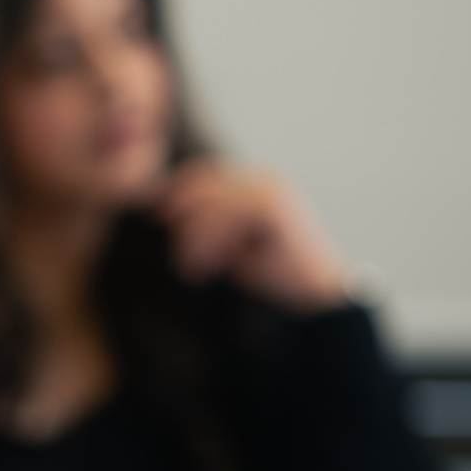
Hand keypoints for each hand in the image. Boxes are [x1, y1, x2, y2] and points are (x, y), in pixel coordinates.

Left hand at [155, 161, 348, 311]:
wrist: (313, 296)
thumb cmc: (272, 273)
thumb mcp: (227, 245)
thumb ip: (202, 226)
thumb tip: (162, 212)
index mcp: (254, 185)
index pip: (202, 174)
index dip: (174, 193)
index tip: (157, 218)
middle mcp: (263, 180)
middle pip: (200, 185)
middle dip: (184, 222)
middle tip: (185, 263)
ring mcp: (270, 189)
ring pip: (209, 203)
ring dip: (194, 240)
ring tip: (196, 270)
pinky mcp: (272, 205)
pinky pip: (223, 216)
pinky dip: (211, 243)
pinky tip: (211, 267)